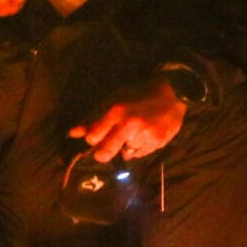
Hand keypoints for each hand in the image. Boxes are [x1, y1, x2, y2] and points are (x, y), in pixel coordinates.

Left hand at [70, 76, 187, 160]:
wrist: (174, 92)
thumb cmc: (138, 95)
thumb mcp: (114, 100)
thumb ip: (93, 117)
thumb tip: (72, 133)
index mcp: (116, 111)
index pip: (92, 138)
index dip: (93, 138)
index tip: (98, 135)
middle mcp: (130, 125)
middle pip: (103, 154)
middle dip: (103, 152)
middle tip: (109, 146)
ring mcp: (145, 135)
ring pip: (124, 154)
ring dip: (126, 147)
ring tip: (135, 133)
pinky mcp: (158, 142)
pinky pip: (140, 154)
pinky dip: (140, 147)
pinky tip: (146, 135)